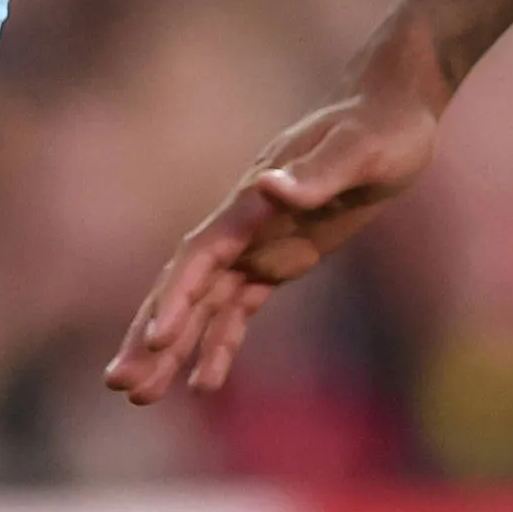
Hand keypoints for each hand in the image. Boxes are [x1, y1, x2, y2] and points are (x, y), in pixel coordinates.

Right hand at [103, 63, 443, 404]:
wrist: (392, 114)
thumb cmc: (381, 129)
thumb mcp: (359, 151)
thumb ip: (315, 173)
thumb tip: (268, 185)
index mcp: (252, 204)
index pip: (200, 257)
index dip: (176, 298)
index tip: (155, 341)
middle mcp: (244, 227)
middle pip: (185, 288)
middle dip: (152, 335)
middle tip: (120, 384)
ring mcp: (258, 245)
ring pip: (203, 306)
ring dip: (172, 349)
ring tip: (140, 397)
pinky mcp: (281, 260)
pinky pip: (239, 309)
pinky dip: (220, 345)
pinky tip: (205, 383)